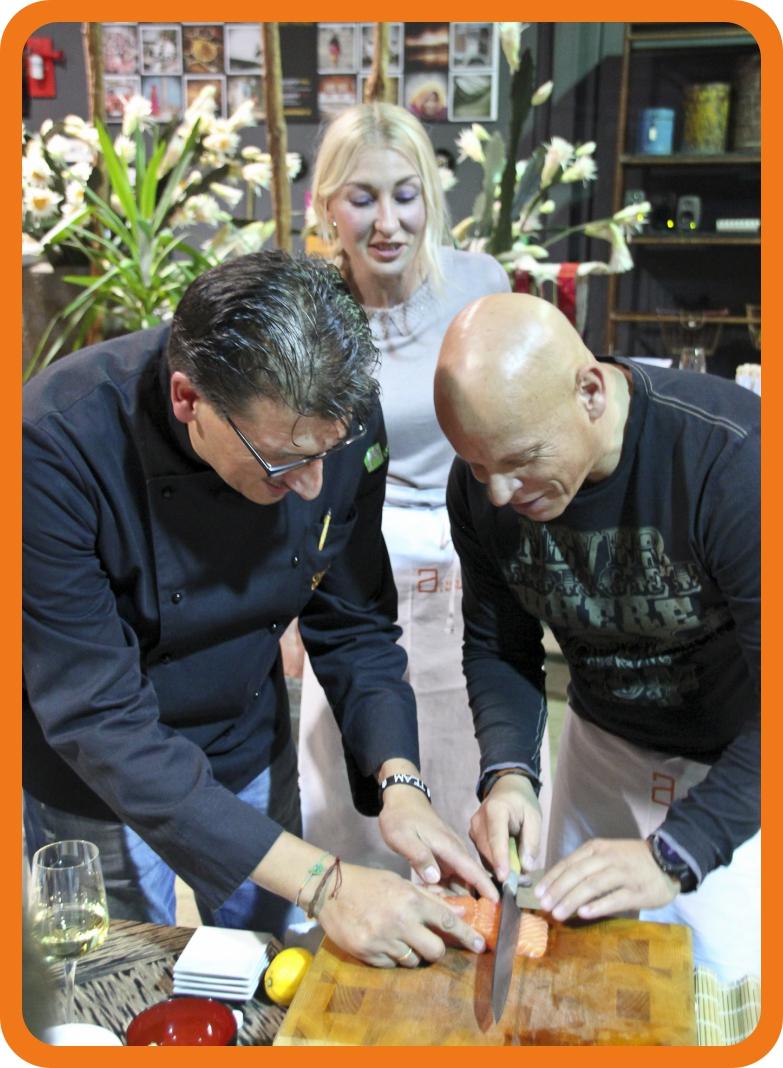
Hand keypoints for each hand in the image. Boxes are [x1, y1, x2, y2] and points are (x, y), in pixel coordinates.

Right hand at [317, 863, 486, 966]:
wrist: (330, 890)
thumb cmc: (370, 883)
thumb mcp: (401, 884)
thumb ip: (428, 899)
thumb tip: (457, 912)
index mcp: (411, 900)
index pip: (446, 920)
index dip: (466, 935)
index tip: (480, 945)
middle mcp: (400, 921)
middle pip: (435, 950)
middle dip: (436, 950)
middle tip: (430, 944)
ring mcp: (383, 939)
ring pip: (413, 961)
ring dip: (413, 954)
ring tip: (399, 938)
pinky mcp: (368, 954)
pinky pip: (392, 965)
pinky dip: (392, 957)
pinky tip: (383, 942)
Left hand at [378, 785, 497, 901]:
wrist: (402, 798)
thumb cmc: (401, 817)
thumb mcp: (403, 837)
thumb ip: (419, 856)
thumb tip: (436, 879)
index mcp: (448, 846)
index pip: (472, 869)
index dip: (485, 887)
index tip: (498, 903)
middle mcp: (453, 851)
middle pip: (467, 879)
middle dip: (466, 899)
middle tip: (455, 916)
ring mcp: (448, 853)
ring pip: (457, 879)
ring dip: (453, 895)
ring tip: (442, 909)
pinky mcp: (442, 856)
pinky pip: (448, 876)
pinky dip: (444, 888)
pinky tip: (434, 897)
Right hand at [469, 773, 541, 882]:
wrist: (506, 789)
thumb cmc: (523, 803)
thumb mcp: (534, 817)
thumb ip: (532, 841)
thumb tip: (526, 867)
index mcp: (495, 810)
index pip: (496, 837)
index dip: (500, 858)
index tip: (505, 877)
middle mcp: (478, 820)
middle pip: (488, 851)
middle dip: (504, 869)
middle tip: (523, 882)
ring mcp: (473, 829)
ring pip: (485, 856)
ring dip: (501, 868)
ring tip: (519, 875)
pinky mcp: (473, 837)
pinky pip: (484, 855)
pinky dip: (496, 864)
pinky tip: (509, 867)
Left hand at [534, 838, 680, 920]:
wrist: (668, 859)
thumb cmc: (631, 860)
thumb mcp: (606, 854)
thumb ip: (585, 866)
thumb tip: (558, 885)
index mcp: (596, 849)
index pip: (569, 863)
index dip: (552, 878)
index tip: (537, 893)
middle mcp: (607, 859)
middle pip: (577, 874)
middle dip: (558, 891)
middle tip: (543, 906)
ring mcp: (623, 874)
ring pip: (592, 886)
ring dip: (572, 899)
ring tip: (558, 913)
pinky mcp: (638, 891)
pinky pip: (615, 898)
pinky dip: (598, 905)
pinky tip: (584, 914)